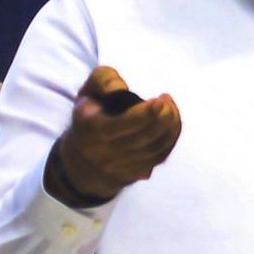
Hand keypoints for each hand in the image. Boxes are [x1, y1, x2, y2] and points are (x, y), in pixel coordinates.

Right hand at [46, 66, 181, 207]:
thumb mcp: (88, 91)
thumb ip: (103, 79)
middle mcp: (103, 152)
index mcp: (90, 129)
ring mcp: (118, 167)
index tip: (160, 99)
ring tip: (171, 109)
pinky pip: (159, 158)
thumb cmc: (90, 115)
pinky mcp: (132, 174)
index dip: (147, 113)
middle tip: (167, 101)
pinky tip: (171, 124)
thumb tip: (119, 89)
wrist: (82, 158)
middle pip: (144, 138)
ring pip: (155, 150)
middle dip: (164, 117)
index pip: (124, 124)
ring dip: (171, 127)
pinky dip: (170, 139)